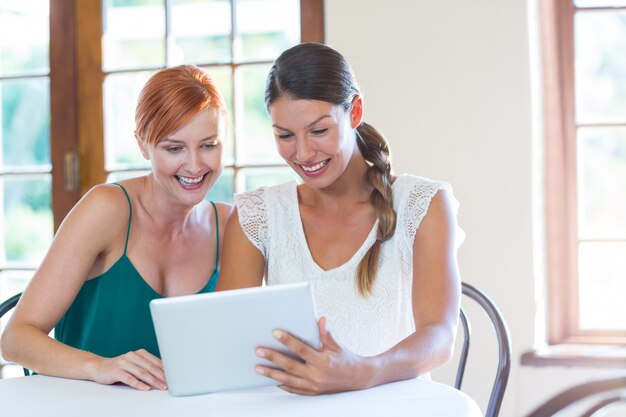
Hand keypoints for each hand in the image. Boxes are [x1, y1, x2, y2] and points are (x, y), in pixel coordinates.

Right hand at [89, 349, 166, 390]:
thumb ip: (147, 367)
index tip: (173, 377)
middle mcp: (132, 356)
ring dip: (153, 381)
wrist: (99, 367)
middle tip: (169, 384)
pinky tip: (146, 388)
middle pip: (150, 367)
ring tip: (160, 387)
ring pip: (141, 372)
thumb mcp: (135, 364)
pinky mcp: (116, 371)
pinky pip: (129, 378)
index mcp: (139, 353)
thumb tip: (164, 375)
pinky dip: (138, 384)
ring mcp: (124, 363)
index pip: (155, 361)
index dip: (165, 370)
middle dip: (161, 376)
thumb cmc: (121, 367)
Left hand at [255, 317, 371, 394]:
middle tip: (259, 351)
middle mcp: (316, 375)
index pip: (301, 349)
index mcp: (323, 361)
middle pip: (290, 365)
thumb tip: (320, 320)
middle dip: (273, 358)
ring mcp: (313, 386)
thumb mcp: (337, 346)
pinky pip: (293, 389)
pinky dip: (282, 384)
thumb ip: (326, 334)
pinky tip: (272, 379)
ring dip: (272, 373)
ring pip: (288, 379)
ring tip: (258, 368)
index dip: (288, 340)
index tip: (275, 333)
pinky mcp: (312, 392)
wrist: (357, 378)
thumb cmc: (346, 360)